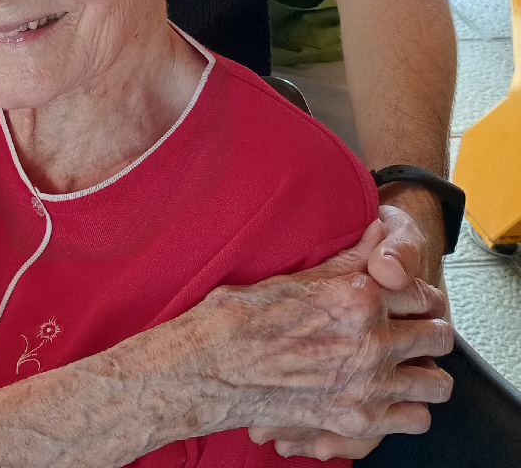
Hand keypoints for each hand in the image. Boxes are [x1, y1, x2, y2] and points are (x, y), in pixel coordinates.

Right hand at [246, 202, 442, 458]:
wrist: (213, 365)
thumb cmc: (243, 315)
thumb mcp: (296, 276)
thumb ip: (347, 259)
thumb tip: (376, 230)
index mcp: (356, 296)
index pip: (420, 291)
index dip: (417, 294)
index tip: (409, 299)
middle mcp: (370, 339)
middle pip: (439, 336)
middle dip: (428, 330)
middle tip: (410, 331)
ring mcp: (368, 384)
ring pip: (437, 382)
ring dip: (424, 371)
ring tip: (405, 366)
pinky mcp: (358, 421)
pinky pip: (416, 419)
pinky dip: (407, 409)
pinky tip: (389, 397)